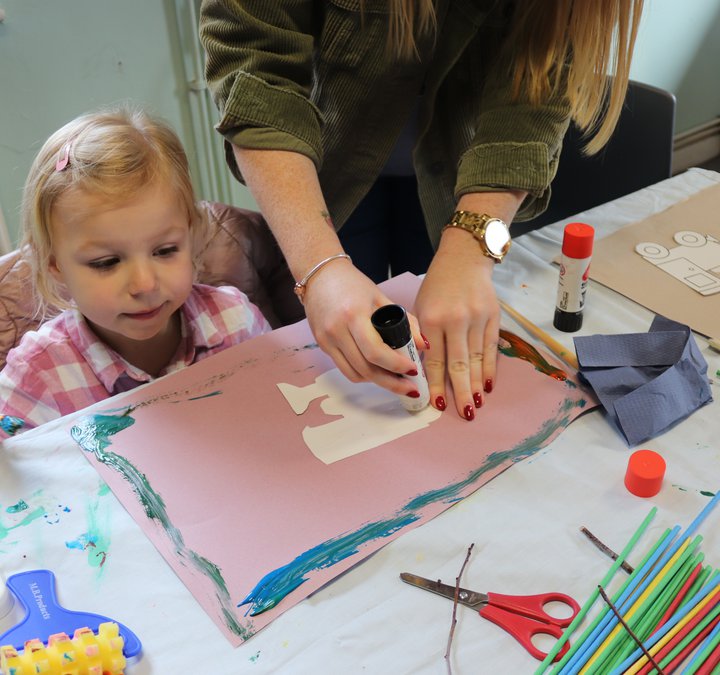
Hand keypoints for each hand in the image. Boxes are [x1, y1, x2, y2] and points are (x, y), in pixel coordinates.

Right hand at [302, 261, 426, 397]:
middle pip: (366, 369)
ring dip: (377, 381)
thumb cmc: (351, 283)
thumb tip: (424, 345)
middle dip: (391, 383)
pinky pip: (345, 369)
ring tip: (395, 380)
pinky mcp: (322, 346)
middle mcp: (337, 330)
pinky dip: (362, 374)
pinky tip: (375, 371)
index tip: (413, 370)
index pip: (376, 351)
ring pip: (355, 374)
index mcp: (354, 315)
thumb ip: (405, 321)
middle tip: (410, 388)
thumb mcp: (381, 297)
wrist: (319, 275)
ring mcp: (327, 340)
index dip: (396, 365)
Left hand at [415, 229, 499, 419]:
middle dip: (460, 391)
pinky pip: (491, 348)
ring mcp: (476, 319)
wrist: (464, 259)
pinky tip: (488, 385)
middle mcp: (455, 320)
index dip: (435, 384)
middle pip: (458, 364)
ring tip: (476, 404)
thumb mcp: (420, 307)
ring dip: (476, 384)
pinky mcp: (493, 317)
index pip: (433, 360)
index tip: (436, 403)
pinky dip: (490, 368)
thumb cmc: (437, 286)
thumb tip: (421, 370)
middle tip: (464, 413)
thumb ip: (421, 336)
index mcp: (431, 319)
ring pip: (476, 359)